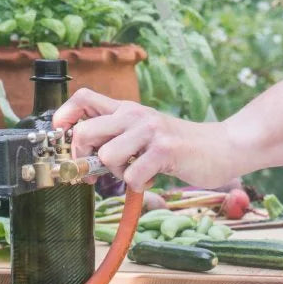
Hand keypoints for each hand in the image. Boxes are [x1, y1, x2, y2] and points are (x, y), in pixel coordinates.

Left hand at [53, 88, 239, 188]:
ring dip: (117, 174)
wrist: (222, 147)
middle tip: (94, 172)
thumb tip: (83, 150)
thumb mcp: (146, 132)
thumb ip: (119, 135)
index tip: (60, 134)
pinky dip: (139, 186)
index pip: (83, 97)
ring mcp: (149, 131)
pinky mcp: (164, 150)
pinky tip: (154, 177)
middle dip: (82, 158)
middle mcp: (135, 115)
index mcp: (127, 109)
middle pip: (85, 131)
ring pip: (106, 156)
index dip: (64, 115)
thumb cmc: (180, 145)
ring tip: (135, 172)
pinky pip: (132, 176)